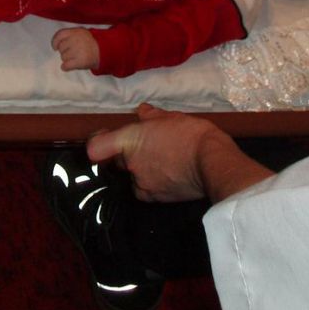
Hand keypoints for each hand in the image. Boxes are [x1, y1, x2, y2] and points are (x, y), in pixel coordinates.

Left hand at [51, 27, 99, 70]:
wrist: (104, 52)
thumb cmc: (91, 43)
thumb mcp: (82, 34)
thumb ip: (71, 35)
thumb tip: (57, 44)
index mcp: (77, 32)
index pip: (60, 35)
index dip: (55, 41)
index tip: (55, 47)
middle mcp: (76, 40)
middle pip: (61, 47)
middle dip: (64, 51)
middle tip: (70, 53)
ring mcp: (78, 51)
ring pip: (63, 57)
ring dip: (66, 59)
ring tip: (74, 58)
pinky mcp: (80, 61)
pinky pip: (66, 65)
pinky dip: (65, 67)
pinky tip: (68, 66)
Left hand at [86, 104, 219, 201]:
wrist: (212, 163)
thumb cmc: (192, 135)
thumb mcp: (172, 117)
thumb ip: (151, 115)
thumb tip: (142, 112)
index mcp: (131, 139)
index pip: (96, 147)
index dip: (98, 143)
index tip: (105, 139)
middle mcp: (130, 163)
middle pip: (118, 159)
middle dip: (128, 153)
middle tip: (148, 146)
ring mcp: (140, 182)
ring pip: (132, 175)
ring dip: (142, 169)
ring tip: (163, 161)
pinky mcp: (153, 198)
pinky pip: (144, 189)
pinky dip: (152, 183)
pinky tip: (167, 175)